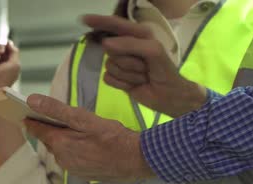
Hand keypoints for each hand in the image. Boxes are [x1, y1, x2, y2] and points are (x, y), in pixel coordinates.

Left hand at [24, 94, 155, 181]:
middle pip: (50, 142)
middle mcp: (63, 160)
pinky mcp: (83, 175)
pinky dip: (74, 152)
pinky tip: (86, 145)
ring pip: (61, 152)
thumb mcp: (84, 118)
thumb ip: (56, 109)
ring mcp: (73, 170)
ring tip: (72, 131)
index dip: (31, 121)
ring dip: (64, 142)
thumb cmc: (113, 137)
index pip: (38, 130)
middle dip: (50, 131)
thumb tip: (32, 100)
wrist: (136, 160)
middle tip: (51, 119)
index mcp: (60, 144)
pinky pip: (72, 161)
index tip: (25, 114)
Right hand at [82, 15, 206, 116]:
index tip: (84, 19)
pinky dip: (122, 84)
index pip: (114, 25)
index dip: (99, 21)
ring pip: (110, 66)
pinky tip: (134, 85)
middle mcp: (125, 47)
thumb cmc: (164, 69)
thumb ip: (130, 44)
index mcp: (136, 35)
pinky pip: (108, 78)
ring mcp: (119, 64)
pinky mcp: (116, 79)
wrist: (168, 95)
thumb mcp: (152, 50)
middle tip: (144, 65)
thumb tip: (105, 43)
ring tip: (142, 76)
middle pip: (109, 49)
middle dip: (127, 59)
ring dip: (129, 74)